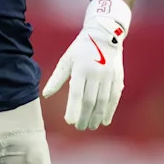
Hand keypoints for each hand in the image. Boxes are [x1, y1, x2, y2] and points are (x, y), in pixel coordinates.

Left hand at [42, 0, 130, 130]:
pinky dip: (110, 111)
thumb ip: (57, 78)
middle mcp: (96, 73)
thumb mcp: (66, 60)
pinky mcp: (118, 78)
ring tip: (91, 126)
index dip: (73, 108)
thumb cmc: (81, 49)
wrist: (105, 35)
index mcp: (81, 69)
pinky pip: (114, 98)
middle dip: (85, 116)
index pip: (76, 93)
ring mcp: (109, 76)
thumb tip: (45, 95)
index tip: (69, 121)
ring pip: (103, 101)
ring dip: (97, 116)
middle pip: (90, 100)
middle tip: (80, 127)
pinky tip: (104, 120)